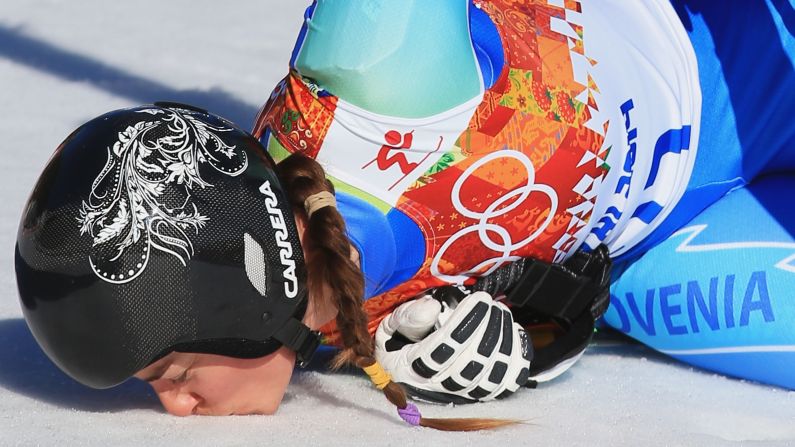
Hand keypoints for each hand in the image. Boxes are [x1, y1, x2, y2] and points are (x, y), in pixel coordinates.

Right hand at [374, 291, 532, 403]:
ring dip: (502, 341)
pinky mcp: (480, 394)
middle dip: (488, 328)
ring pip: (490, 375)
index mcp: (410, 369)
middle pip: (471, 363)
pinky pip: (505, 384)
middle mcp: (436, 387)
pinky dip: (515, 360)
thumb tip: (431, 307)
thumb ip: (407, 316)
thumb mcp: (391, 326)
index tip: (479, 300)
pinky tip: (511, 335)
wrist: (407, 371)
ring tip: (500, 313)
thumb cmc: (399, 344)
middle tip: (491, 304)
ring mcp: (461, 393)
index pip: (442, 350)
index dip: (465, 324)